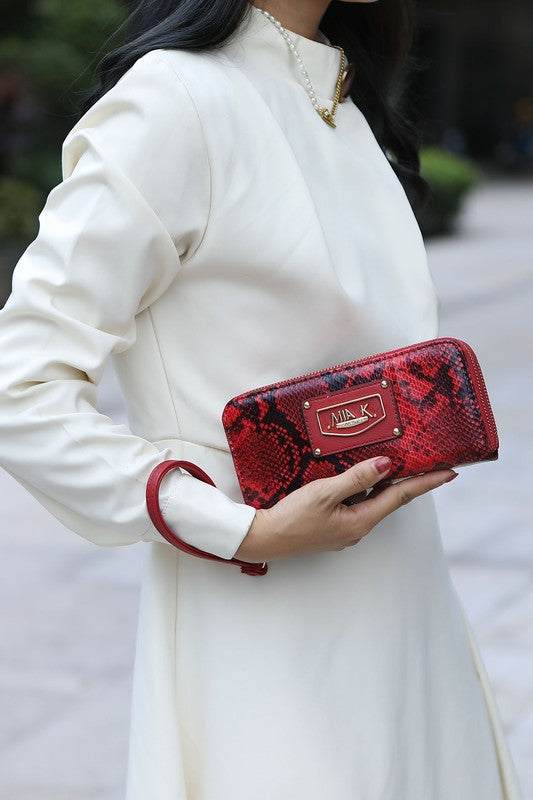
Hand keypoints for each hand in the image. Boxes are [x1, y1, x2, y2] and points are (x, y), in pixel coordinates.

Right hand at [234, 456, 456, 562]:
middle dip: (408, 481)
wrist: (264, 539)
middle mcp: (358, 527)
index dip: (426, 483)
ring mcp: (345, 528)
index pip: (401, 496)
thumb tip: (388, 465)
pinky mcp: (332, 525)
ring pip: (371, 501)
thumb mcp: (324, 492)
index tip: (450, 472)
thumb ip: (356, 477)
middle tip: (427, 462)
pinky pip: (355, 503)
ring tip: (395, 463)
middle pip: (389, 499)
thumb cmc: (291, 518)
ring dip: (383, 483)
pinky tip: (358, 476)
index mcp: (361, 521)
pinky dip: (363, 488)